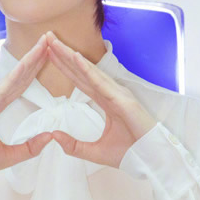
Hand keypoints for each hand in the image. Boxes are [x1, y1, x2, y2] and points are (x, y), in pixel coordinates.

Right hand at [0, 35, 52, 177]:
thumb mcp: (8, 156)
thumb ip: (29, 148)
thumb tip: (51, 137)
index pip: (19, 84)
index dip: (33, 69)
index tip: (49, 54)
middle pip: (17, 76)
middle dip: (34, 57)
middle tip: (50, 38)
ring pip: (10, 78)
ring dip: (28, 60)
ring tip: (43, 45)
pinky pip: (0, 91)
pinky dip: (14, 77)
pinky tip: (26, 66)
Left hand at [46, 32, 156, 167]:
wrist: (152, 160)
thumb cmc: (130, 153)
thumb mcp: (95, 152)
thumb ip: (74, 146)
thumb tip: (54, 136)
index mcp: (105, 101)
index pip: (80, 80)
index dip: (65, 66)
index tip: (50, 53)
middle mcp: (110, 92)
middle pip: (81, 70)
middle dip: (64, 54)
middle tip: (47, 38)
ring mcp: (117, 94)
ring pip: (89, 72)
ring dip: (70, 56)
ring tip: (55, 43)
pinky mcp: (122, 100)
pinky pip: (101, 83)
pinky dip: (88, 70)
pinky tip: (75, 58)